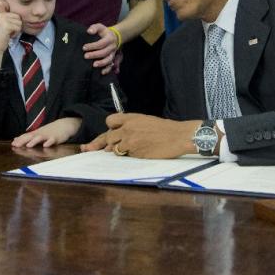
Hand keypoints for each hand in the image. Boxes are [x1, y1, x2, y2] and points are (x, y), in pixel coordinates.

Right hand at [0, 0, 22, 44]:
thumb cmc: (2, 35)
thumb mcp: (3, 22)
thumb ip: (5, 14)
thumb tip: (1, 2)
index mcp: (0, 13)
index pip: (6, 5)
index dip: (5, 4)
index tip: (0, 2)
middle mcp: (1, 15)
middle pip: (18, 16)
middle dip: (16, 24)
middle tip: (8, 30)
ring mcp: (3, 20)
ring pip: (19, 22)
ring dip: (16, 29)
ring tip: (8, 32)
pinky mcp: (7, 26)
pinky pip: (18, 27)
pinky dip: (16, 33)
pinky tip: (9, 35)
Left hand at [11, 118, 81, 147]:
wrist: (64, 125)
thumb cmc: (50, 131)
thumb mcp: (38, 133)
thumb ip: (27, 137)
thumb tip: (15, 139)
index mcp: (36, 133)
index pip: (26, 136)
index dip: (20, 140)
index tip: (13, 144)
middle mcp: (41, 134)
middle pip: (31, 137)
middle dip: (23, 141)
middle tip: (16, 145)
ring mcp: (48, 135)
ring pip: (40, 138)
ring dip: (34, 141)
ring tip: (29, 145)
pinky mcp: (56, 138)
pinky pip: (52, 140)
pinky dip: (49, 142)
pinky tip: (46, 145)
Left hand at [80, 113, 198, 158]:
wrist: (179, 136)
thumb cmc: (165, 129)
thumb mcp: (145, 120)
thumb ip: (130, 126)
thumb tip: (117, 137)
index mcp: (131, 118)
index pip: (110, 121)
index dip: (110, 128)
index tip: (110, 132)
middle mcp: (128, 128)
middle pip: (108, 136)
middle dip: (105, 143)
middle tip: (96, 147)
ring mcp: (131, 141)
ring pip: (114, 148)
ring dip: (118, 150)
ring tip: (131, 148)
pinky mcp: (136, 153)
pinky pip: (126, 156)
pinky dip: (129, 156)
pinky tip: (139, 152)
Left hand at [84, 23, 117, 73]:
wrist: (115, 37)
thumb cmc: (104, 33)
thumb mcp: (100, 27)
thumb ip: (94, 28)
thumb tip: (89, 31)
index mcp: (109, 39)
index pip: (101, 43)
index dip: (92, 46)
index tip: (84, 47)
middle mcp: (112, 47)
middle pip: (104, 52)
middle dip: (94, 55)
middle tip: (85, 56)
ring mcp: (113, 53)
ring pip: (108, 59)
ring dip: (101, 63)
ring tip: (94, 65)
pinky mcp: (112, 59)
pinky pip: (111, 65)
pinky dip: (107, 69)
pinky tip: (102, 72)